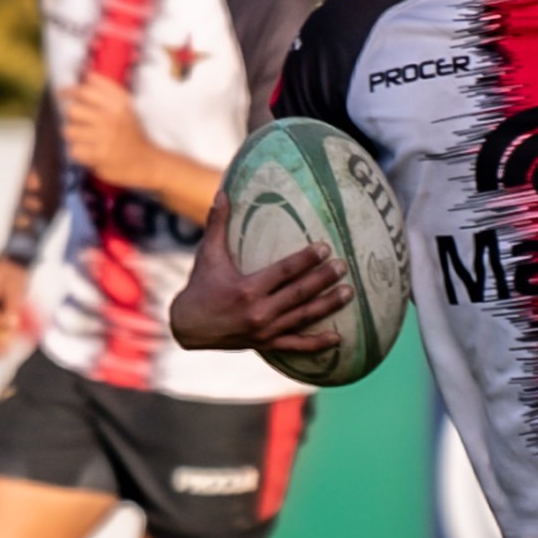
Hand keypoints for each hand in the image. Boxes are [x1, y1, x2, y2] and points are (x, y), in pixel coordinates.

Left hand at [59, 74, 154, 188]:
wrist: (147, 162)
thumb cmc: (132, 133)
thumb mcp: (126, 107)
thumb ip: (107, 89)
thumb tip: (87, 75)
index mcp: (117, 105)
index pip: (84, 92)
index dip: (69, 92)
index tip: (63, 95)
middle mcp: (110, 119)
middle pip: (72, 111)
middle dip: (74, 118)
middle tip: (82, 123)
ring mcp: (104, 138)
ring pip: (69, 131)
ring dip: (76, 137)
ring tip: (88, 139)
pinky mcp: (98, 156)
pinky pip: (74, 150)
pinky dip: (80, 153)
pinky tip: (91, 152)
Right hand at [170, 192, 349, 353]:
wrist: (188, 327)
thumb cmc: (200, 286)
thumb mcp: (208, 254)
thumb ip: (217, 224)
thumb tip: (222, 193)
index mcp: (246, 289)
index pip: (284, 272)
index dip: (307, 260)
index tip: (326, 248)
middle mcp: (258, 311)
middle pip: (299, 293)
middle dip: (324, 279)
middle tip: (344, 266)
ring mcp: (265, 331)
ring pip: (303, 317)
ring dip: (328, 305)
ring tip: (349, 292)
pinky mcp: (267, 344)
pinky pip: (296, 345)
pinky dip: (317, 344)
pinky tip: (338, 338)